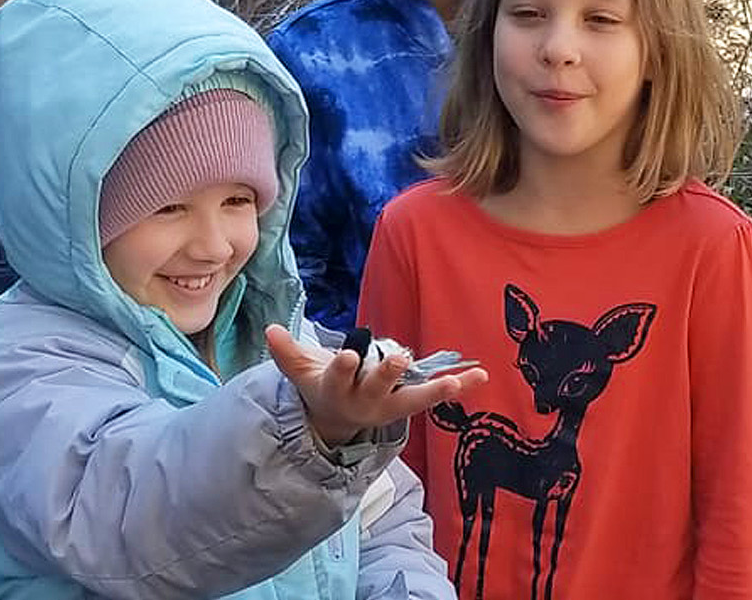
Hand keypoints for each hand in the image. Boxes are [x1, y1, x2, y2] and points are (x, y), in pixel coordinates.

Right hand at [265, 324, 487, 444]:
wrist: (338, 421)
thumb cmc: (321, 387)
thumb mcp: (302, 373)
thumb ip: (288, 354)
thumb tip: (270, 330)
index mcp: (338, 391)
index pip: (339, 379)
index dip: (344, 368)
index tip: (349, 356)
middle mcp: (366, 401)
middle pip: (378, 389)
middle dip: (387, 375)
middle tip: (398, 359)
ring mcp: (391, 405)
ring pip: (413, 399)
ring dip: (434, 390)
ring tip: (454, 381)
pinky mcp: (410, 402)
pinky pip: (435, 394)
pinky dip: (458, 386)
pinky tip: (481, 376)